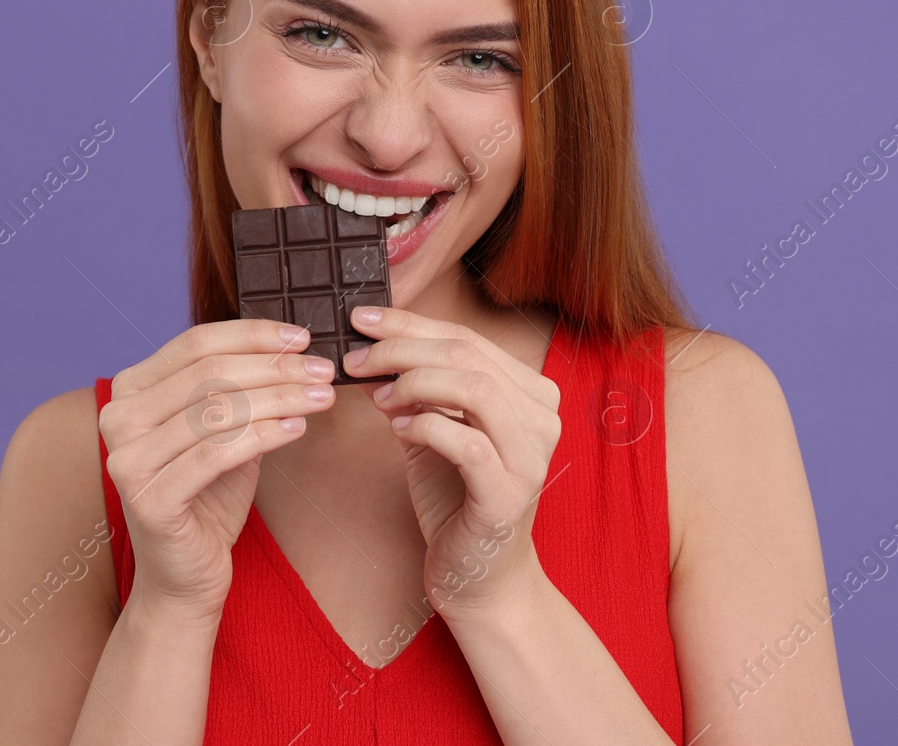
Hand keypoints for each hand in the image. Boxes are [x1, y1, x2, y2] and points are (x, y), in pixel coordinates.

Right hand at [98, 319, 337, 618]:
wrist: (185, 575)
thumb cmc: (207, 498)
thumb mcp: (223, 430)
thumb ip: (239, 388)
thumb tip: (291, 347)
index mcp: (130, 390)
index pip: (196, 343)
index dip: (253, 335)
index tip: (301, 338)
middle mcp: (117, 418)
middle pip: (209, 372)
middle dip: (275, 367)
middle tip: (323, 370)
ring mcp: (127, 459)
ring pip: (217, 410)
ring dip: (280, 397)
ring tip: (322, 397)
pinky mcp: (149, 498)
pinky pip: (218, 453)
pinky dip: (266, 434)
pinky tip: (298, 426)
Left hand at [341, 306, 559, 618]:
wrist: (479, 578)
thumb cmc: (456, 500)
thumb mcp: (433, 430)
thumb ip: (415, 389)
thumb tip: (370, 346)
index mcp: (530, 392)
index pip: (468, 338)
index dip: (409, 324)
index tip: (361, 320)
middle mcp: (542, 417)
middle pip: (467, 355)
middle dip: (401, 349)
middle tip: (355, 359)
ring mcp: (531, 456)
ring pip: (473, 388)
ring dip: (412, 384)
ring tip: (378, 399)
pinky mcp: (509, 494)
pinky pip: (466, 441)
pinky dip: (424, 426)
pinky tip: (398, 430)